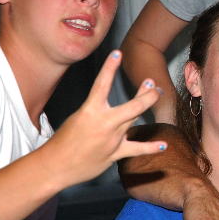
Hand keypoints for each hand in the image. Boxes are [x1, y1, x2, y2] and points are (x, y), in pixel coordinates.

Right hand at [42, 50, 165, 187]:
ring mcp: (111, 139)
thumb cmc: (65, 140)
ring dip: (146, 105)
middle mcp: (104, 124)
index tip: (117, 53)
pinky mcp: (114, 153)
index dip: (109, 67)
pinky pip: (136, 149)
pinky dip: (150, 148)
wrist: (55, 166)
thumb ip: (100, 111)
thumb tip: (120, 109)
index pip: (101, 84)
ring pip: (134, 120)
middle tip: (152, 83)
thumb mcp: (79, 118)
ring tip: (158, 93)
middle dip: (147, 93)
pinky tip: (163, 146)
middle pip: (133, 106)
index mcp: (90, 111)